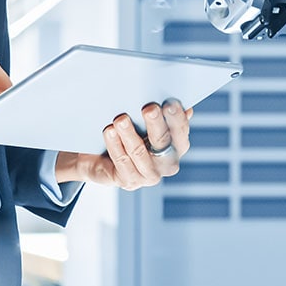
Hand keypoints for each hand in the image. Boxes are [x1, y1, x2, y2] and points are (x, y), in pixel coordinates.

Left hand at [55, 99, 192, 189]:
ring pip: (140, 153)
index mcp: (177, 147)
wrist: (101, 156)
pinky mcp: (129, 181)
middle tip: (149, 108)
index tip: (169, 103)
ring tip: (121, 119)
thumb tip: (184, 106)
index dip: (177, 119)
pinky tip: (109, 131)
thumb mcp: (146, 121)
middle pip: (163, 142)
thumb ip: (163, 114)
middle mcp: (167, 164)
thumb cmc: (130, 132)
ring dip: (130, 134)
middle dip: (156, 124)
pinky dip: (115, 145)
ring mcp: (149, 175)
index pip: (181, 133)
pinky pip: (122, 162)